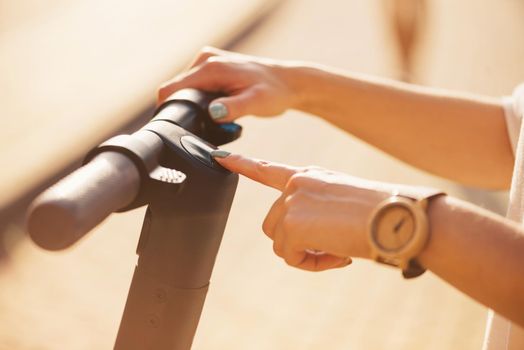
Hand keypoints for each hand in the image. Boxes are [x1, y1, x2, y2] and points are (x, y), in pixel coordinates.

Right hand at [158, 47, 300, 121]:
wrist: (288, 83)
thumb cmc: (274, 92)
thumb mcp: (257, 103)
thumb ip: (234, 108)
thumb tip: (213, 113)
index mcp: (211, 67)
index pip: (171, 88)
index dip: (168, 109)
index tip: (176, 128)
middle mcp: (205, 60)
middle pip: (177, 91)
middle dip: (185, 110)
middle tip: (207, 127)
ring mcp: (207, 62)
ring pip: (186, 91)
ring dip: (194, 106)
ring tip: (216, 119)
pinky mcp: (211, 68)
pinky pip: (196, 88)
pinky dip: (201, 101)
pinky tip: (217, 110)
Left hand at [213, 152, 396, 271]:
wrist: (398, 216)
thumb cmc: (382, 211)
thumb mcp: (344, 202)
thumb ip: (318, 212)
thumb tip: (307, 239)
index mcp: (309, 176)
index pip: (268, 170)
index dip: (242, 165)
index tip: (220, 158)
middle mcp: (296, 185)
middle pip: (275, 224)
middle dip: (299, 242)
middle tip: (332, 248)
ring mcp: (292, 201)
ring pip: (281, 243)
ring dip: (306, 254)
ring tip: (337, 250)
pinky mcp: (293, 223)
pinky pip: (290, 256)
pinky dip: (312, 263)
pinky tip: (337, 255)